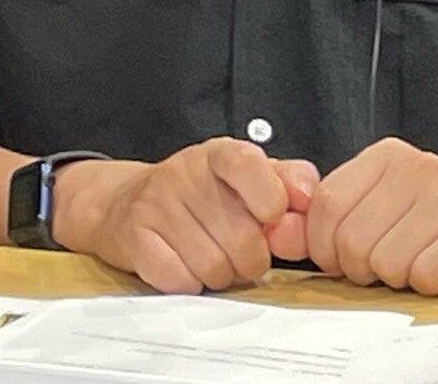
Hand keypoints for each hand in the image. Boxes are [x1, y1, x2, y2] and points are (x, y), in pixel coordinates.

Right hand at [51, 140, 317, 293]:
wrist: (128, 204)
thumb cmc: (201, 195)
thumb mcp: (247, 176)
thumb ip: (287, 182)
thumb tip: (309, 201)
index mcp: (219, 153)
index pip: (248, 165)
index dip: (271, 200)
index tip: (272, 217)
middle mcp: (185, 172)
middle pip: (243, 239)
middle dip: (251, 259)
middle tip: (239, 251)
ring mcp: (157, 205)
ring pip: (215, 268)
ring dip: (222, 276)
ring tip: (212, 257)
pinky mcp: (135, 239)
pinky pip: (181, 281)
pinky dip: (190, 284)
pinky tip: (185, 266)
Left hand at [305, 138, 437, 296]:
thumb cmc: (431, 237)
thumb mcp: (372, 221)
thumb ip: (320, 227)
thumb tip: (278, 232)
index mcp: (386, 156)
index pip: (325, 206)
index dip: (327, 249)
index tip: (348, 259)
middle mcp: (419, 164)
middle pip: (352, 240)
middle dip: (365, 270)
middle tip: (392, 266)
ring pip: (387, 262)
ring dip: (400, 280)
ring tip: (421, 264)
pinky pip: (425, 276)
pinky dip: (430, 287)